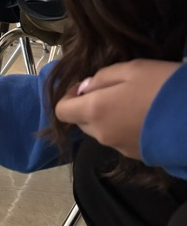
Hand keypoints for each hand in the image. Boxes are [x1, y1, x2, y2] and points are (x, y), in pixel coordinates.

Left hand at [54, 59, 179, 158]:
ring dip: (106, 117)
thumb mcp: (132, 69)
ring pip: (100, 131)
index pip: (62, 111)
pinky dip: (122, 128)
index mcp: (95, 110)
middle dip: (87, 106)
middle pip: (80, 121)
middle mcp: (101, 133)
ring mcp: (118, 148)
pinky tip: (143, 117)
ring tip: (132, 102)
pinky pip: (118, 140)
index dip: (68, 96)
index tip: (84, 86)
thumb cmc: (163, 88)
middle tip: (111, 91)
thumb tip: (84, 88)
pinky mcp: (135, 156)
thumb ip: (101, 77)